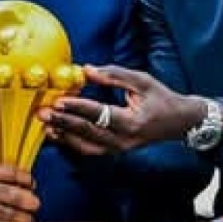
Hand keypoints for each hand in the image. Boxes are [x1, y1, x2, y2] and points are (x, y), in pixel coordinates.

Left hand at [40, 65, 205, 153]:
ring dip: (64, 135)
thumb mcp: (142, 81)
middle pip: (88, 133)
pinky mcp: (115, 151)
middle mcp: (124, 140)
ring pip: (85, 146)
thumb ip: (114, 75)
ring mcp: (119, 149)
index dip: (79, 107)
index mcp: (132, 122)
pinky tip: (58, 132)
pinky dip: (72, 142)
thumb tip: (86, 70)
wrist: (179, 122)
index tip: (60, 100)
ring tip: (46, 124)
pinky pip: (89, 149)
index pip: (100, 114)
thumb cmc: (162, 99)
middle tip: (43, 112)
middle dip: (63, 122)